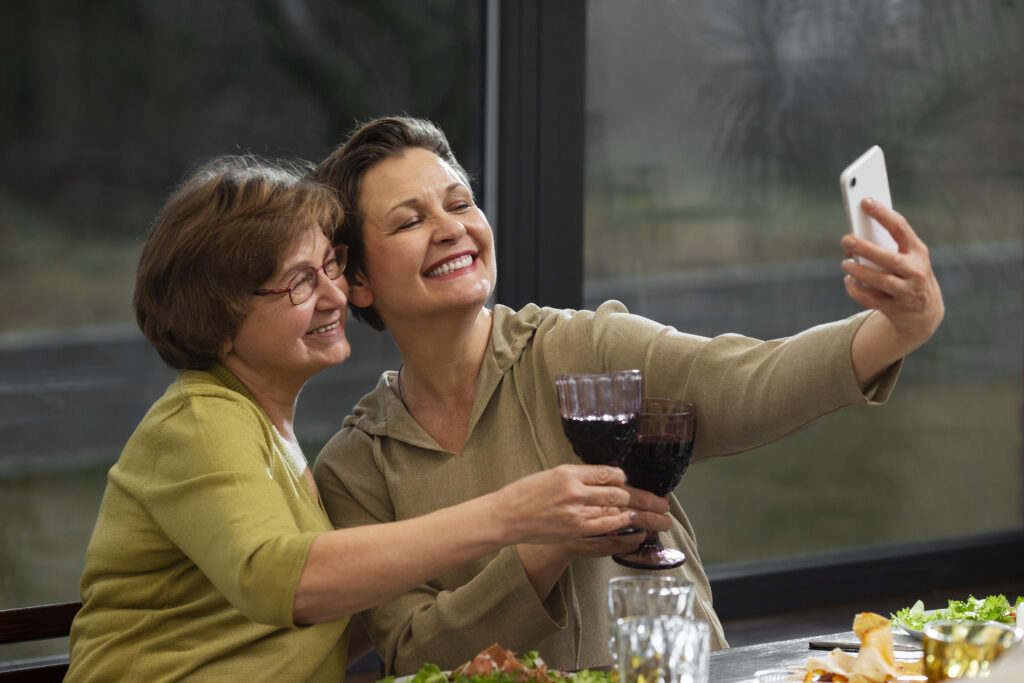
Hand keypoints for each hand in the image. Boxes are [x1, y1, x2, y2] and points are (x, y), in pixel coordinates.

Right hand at [492, 464, 640, 543]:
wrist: (506, 517)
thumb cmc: (524, 494)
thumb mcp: (551, 474)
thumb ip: (577, 476)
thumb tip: (602, 477)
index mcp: (568, 472)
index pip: (608, 472)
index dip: (620, 477)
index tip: (622, 479)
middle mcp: (574, 491)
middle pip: (616, 491)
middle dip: (632, 495)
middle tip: (642, 497)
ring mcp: (576, 512)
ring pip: (614, 508)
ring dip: (631, 509)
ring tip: (645, 510)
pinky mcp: (575, 529)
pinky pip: (606, 525)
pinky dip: (621, 522)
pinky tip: (629, 521)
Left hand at [843, 198, 943, 381]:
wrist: (925, 313)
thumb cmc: (908, 274)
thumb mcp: (907, 257)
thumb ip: (886, 246)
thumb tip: (855, 236)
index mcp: (918, 251)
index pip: (900, 228)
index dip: (882, 213)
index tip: (865, 201)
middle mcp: (916, 271)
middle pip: (889, 258)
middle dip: (866, 248)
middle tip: (846, 239)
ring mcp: (907, 292)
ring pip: (881, 281)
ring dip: (860, 272)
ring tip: (846, 263)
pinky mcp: (896, 309)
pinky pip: (872, 300)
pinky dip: (857, 290)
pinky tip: (849, 281)